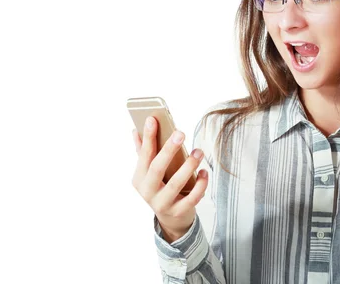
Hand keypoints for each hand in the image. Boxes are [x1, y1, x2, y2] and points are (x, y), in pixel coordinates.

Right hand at [131, 116, 208, 242]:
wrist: (171, 220)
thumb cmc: (160, 188)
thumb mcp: (149, 172)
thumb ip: (143, 152)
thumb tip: (135, 130)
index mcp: (139, 178)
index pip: (143, 154)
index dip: (148, 137)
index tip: (153, 119)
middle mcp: (147, 191)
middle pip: (157, 168)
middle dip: (169, 149)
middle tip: (181, 133)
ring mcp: (162, 203)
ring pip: (176, 182)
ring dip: (189, 165)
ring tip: (199, 151)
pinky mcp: (178, 212)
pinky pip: (191, 197)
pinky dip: (200, 184)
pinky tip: (204, 172)